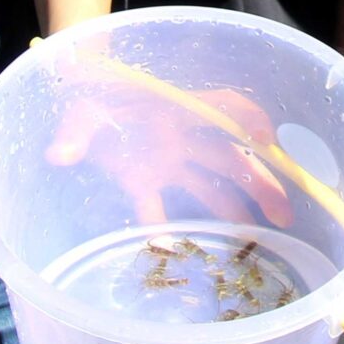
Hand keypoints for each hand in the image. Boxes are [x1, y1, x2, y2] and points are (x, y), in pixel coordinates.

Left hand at [46, 77, 291, 229]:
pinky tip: (177, 253)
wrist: (73, 93)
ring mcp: (165, 160)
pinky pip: (158, 208)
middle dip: (261, 184)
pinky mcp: (141, 179)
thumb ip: (74, 130)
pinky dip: (164, 229)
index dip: (249, 121)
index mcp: (174, 108)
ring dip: (235, 209)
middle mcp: (180, 135)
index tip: (269, 144)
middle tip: (284, 216)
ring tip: (258, 237)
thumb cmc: (88, 90)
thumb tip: (60, 153)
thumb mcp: (79, 105)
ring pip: (210, 185)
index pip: (224, 108)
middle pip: (231, 158)